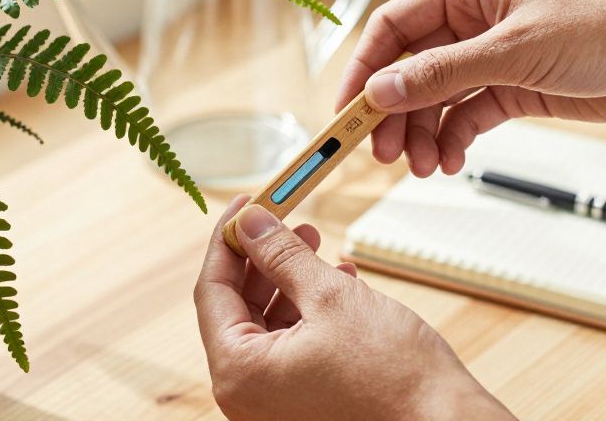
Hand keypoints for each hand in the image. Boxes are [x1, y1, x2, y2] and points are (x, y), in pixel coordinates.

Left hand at [194, 197, 512, 420]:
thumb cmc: (393, 375)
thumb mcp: (330, 297)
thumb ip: (281, 256)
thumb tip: (249, 222)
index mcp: (239, 372)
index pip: (211, 291)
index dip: (227, 240)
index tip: (244, 204)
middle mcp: (246, 394)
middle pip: (236, 307)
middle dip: (263, 259)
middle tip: (285, 219)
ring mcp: (273, 402)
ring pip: (266, 324)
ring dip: (289, 281)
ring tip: (317, 245)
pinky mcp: (300, 402)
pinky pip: (289, 346)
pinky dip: (306, 311)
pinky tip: (336, 280)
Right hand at [337, 0, 605, 175]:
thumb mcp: (515, 51)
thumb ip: (443, 73)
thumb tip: (380, 90)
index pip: (393, 25)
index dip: (364, 68)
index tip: (346, 110)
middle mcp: (474, 19)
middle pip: (409, 67)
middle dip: (393, 111)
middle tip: (382, 153)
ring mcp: (494, 55)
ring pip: (436, 97)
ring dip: (422, 132)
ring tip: (422, 166)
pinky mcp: (515, 88)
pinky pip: (467, 115)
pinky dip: (454, 139)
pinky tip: (451, 161)